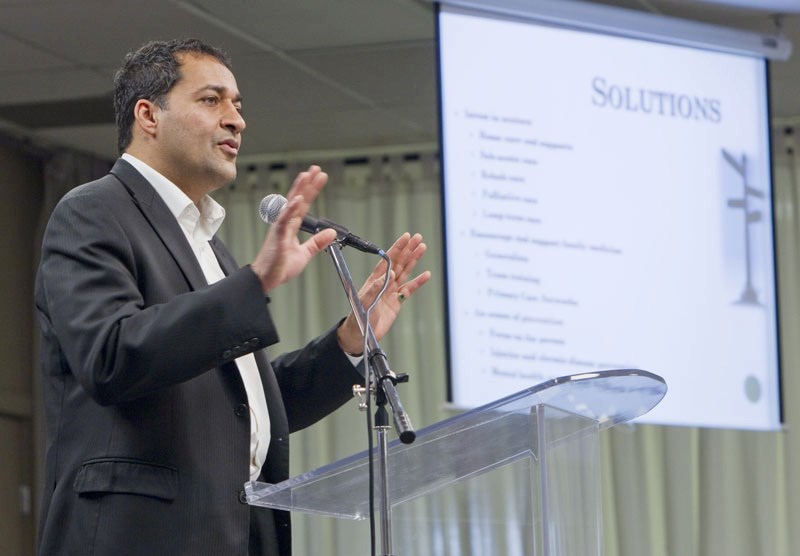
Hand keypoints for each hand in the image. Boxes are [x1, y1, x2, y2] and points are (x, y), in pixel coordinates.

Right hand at [251, 166, 337, 291]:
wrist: (265, 279)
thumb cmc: (279, 267)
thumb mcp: (305, 254)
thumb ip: (317, 242)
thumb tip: (331, 232)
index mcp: (291, 226)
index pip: (304, 205)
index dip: (311, 191)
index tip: (319, 178)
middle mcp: (285, 223)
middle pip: (298, 199)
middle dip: (307, 184)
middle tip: (316, 169)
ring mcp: (280, 228)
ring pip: (291, 205)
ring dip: (299, 190)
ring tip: (306, 175)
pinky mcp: (277, 236)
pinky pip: (284, 220)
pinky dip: (290, 209)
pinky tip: (297, 199)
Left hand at [337, 232, 431, 354]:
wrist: (360, 335)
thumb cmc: (358, 318)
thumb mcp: (364, 303)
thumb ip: (375, 290)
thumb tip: (386, 277)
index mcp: (375, 279)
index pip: (388, 259)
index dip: (397, 248)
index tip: (405, 237)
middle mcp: (384, 282)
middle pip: (399, 262)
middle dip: (408, 249)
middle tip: (418, 238)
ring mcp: (391, 291)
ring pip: (405, 272)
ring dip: (414, 260)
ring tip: (422, 248)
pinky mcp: (397, 302)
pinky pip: (409, 289)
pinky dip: (418, 282)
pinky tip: (426, 275)